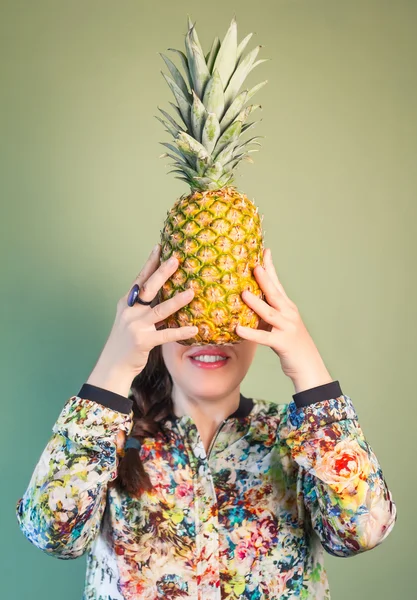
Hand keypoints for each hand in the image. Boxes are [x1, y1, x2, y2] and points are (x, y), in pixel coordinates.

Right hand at [95, 245, 197, 376]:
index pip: (140, 279)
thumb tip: (161, 291)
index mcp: (127, 303)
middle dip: (162, 273)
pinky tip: (194, 329)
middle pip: (148, 288)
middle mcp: (130, 311)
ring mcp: (135, 326)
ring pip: (159, 310)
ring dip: (177, 301)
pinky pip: (165, 334)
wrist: (113, 365)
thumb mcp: (129, 319)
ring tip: (192, 292)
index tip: (159, 247)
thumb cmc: (125, 341)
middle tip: (176, 259)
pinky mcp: (143, 341)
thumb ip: (142, 305)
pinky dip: (180, 331)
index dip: (149, 263)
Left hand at [236, 248, 332, 388]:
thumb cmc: (292, 345)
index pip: (278, 284)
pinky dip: (251, 333)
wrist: (309, 366)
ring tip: (243, 293)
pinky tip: (239, 329)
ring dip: (256, 303)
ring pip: (269, 313)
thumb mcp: (280, 324)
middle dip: (265, 279)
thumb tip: (249, 301)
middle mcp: (289, 314)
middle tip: (254, 265)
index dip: (271, 268)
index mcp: (287, 307)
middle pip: (275, 293)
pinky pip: (264, 337)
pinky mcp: (283, 343)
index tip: (265, 251)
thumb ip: (268, 312)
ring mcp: (287, 328)